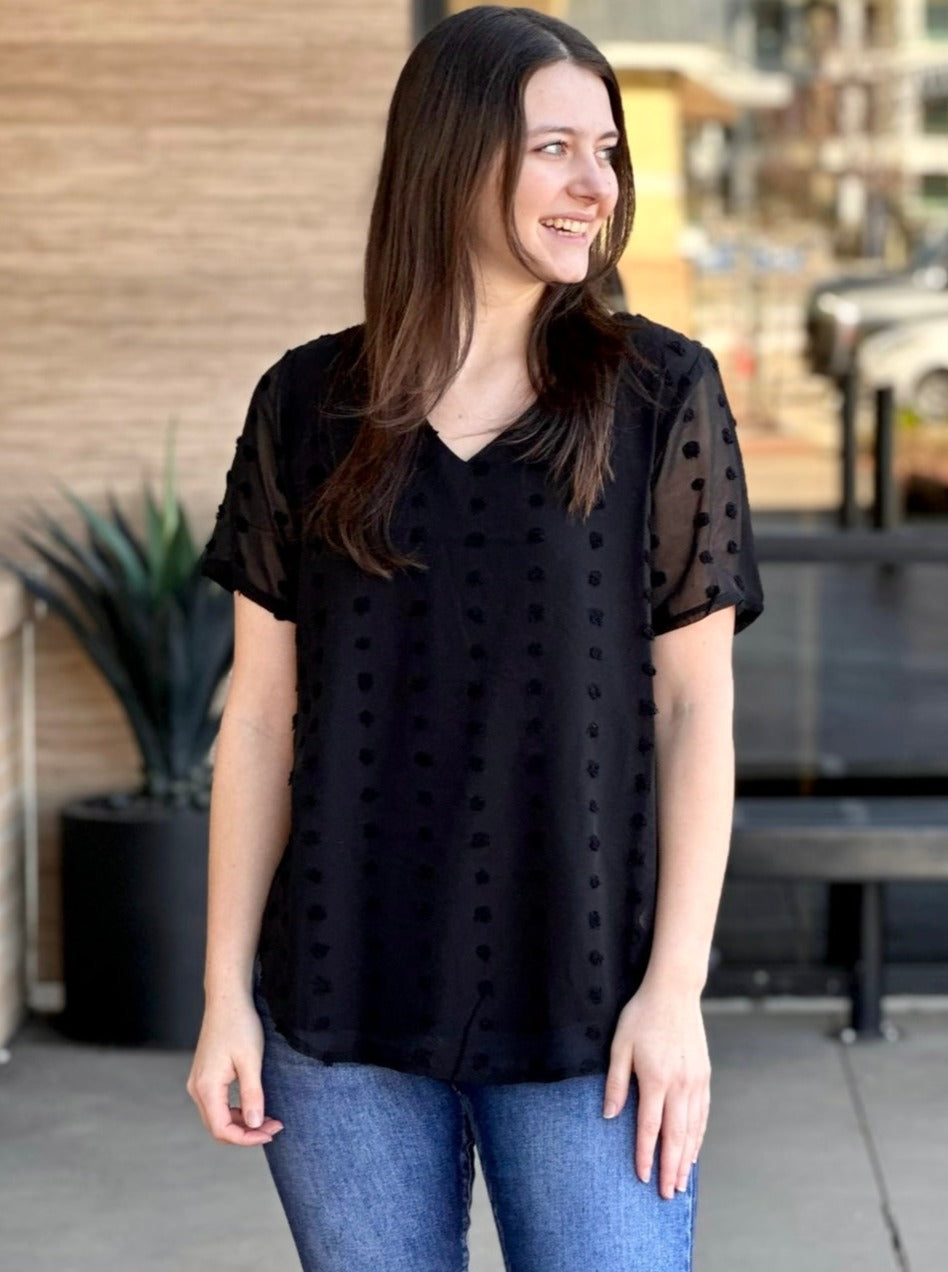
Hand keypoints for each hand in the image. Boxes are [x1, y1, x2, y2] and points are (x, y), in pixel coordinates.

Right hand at [186, 993, 284, 1146]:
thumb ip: (252, 1095)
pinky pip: (217, 1104)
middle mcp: (197, 1088)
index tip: (271, 1133)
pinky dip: (235, 1111)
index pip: (222, 1129)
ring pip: (217, 1116)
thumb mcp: (251, 1061)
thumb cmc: (239, 1025)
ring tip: (268, 1118)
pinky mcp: (204, 1075)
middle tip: (274, 1127)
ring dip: (242, 1122)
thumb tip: (255, 1124)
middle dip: (247, 1132)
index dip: (247, 1138)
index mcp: (206, 1087)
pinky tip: (254, 1106)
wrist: (227, 999)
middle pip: (218, 1127)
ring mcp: (199, 1082)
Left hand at [602, 978, 709, 1197]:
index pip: (649, 1128)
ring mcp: (695, 1081)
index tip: (642, 1177)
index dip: (645, 1155)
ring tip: (681, 1182)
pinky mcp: (704, 1076)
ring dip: (687, 1158)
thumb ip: (615, 1082)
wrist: (674, 992)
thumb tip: (609, 1115)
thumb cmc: (641, 1016)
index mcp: (656, 1079)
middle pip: (676, 1136)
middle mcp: (679, 1085)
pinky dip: (698, 1136)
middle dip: (671, 1168)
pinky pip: (702, 1114)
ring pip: (693, 1129)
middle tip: (667, 1194)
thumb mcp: (619, 1045)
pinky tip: (693, 1149)